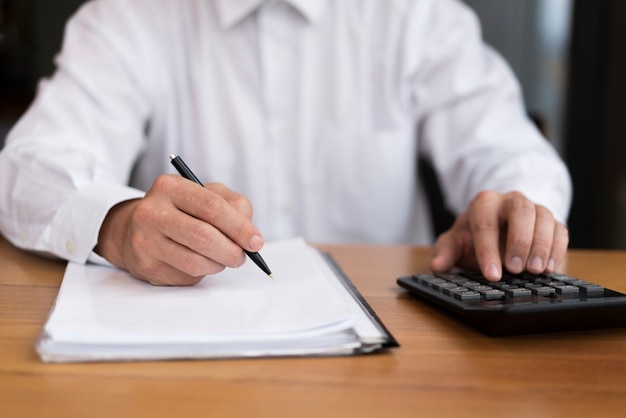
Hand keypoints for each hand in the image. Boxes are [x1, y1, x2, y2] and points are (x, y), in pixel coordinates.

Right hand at [95, 175, 263, 284]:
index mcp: (170, 187)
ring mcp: (145, 241)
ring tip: (221, 258)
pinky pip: (186, 276)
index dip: (239, 227)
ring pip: (196, 262)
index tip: (256, 242)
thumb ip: (234, 206)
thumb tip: (250, 235)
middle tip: (243, 257)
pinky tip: (197, 261)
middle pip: (203, 236)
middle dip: (232, 251)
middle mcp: (152, 212)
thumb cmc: (182, 210)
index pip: (212, 207)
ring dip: (218, 264)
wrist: (135, 229)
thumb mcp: (207, 195)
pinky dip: (202, 273)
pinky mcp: (145, 266)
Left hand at [430, 190, 568, 281]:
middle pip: (520, 211)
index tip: (491, 274)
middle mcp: (510, 200)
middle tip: (516, 269)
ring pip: (544, 217)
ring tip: (535, 271)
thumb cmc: (474, 235)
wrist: (497, 225)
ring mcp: (534, 208)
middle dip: (519, 241)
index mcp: (484, 203)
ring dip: (541, 245)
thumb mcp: (456, 241)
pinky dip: (557, 248)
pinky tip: (549, 268)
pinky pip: (560, 229)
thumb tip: (437, 265)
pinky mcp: (551, 221)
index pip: (485, 223)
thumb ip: (446, 252)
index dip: (487, 250)